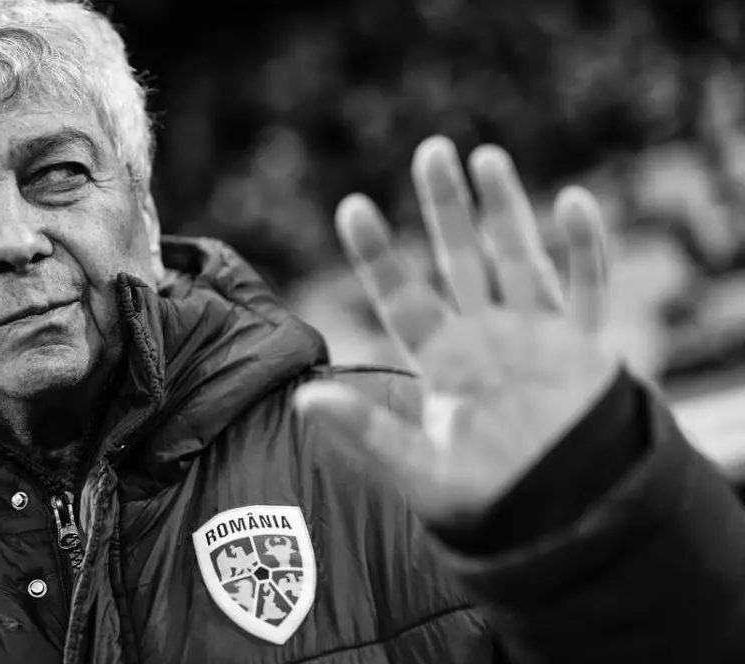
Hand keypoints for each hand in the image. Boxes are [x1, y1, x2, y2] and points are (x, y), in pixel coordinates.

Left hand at [295, 136, 619, 526]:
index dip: (378, 253)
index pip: (402, 295)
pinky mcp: (586, 352)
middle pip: (461, 258)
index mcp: (442, 361)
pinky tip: (571, 202)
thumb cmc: (484, 503)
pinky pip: (587, 289)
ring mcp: (537, 338)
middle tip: (430, 150)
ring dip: (505, 209)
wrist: (558, 526)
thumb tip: (304, 400)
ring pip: (519, 257)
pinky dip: (583, 249)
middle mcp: (485, 338)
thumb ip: (366, 432)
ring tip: (483, 156)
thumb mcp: (418, 471)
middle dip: (445, 206)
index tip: (351, 206)